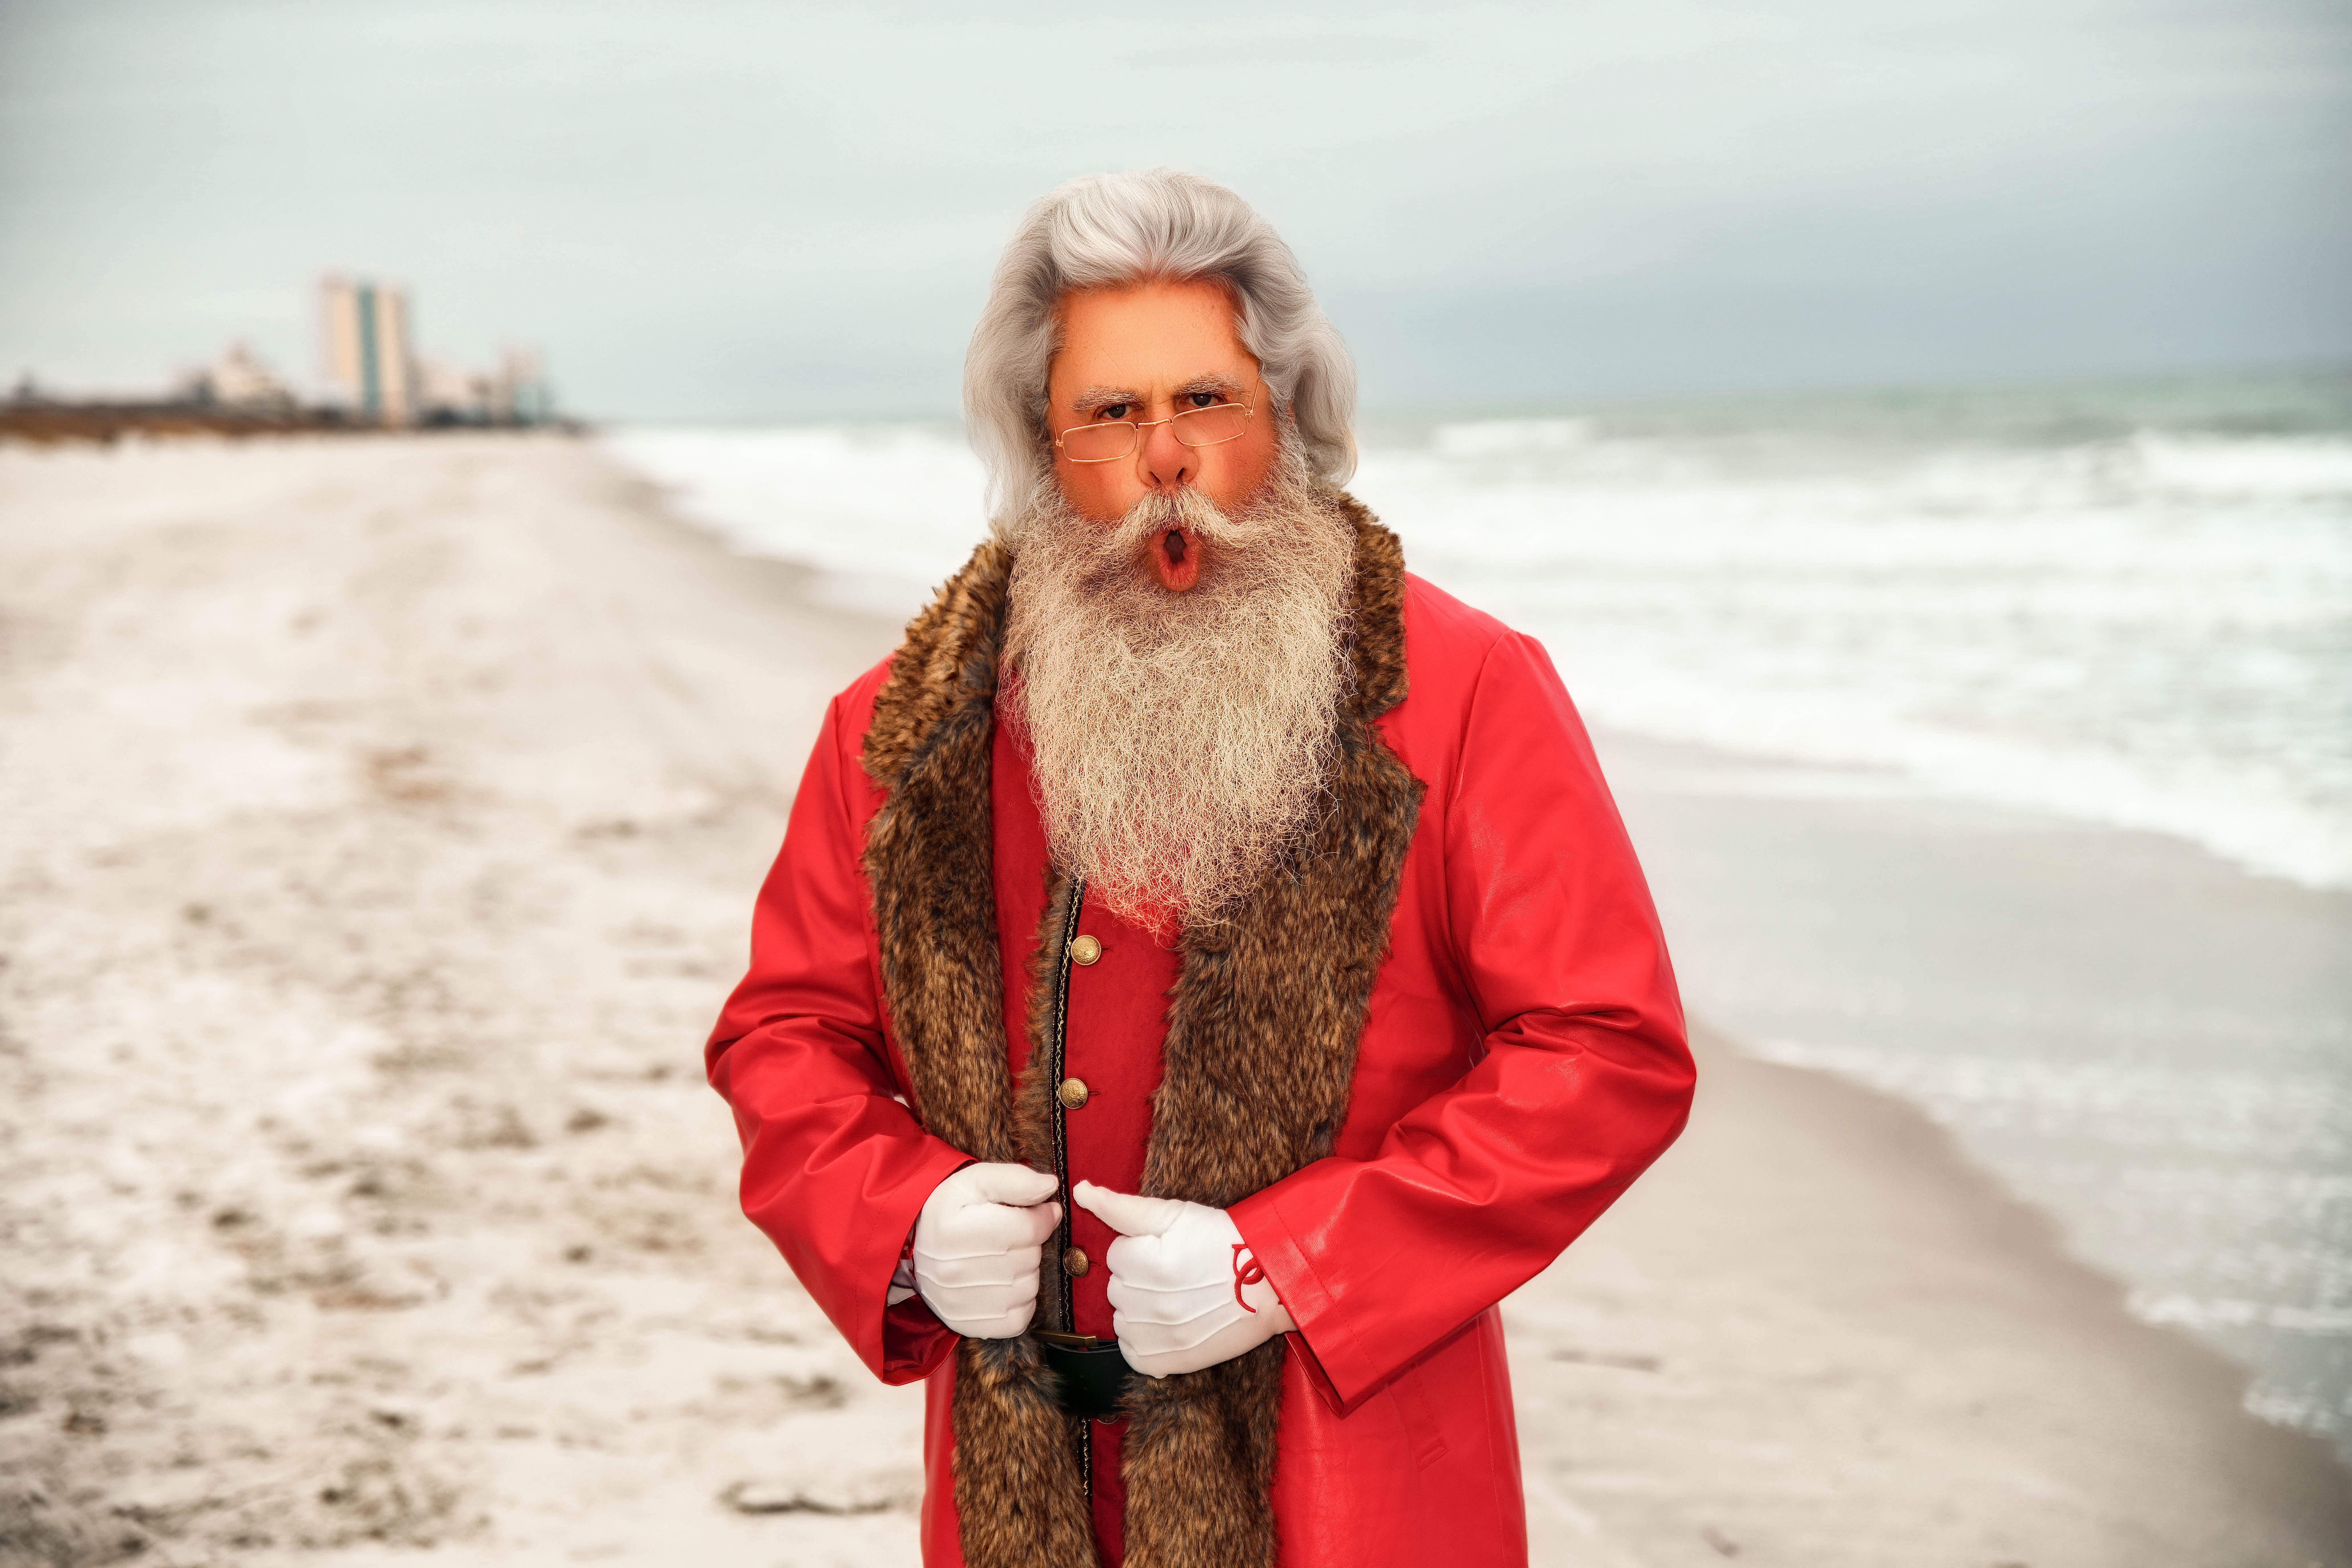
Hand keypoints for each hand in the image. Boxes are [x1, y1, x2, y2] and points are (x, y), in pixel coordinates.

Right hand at [911, 1162, 1061, 1338]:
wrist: (917, 1244)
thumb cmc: (951, 1209)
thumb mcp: (977, 1180)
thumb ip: (1015, 1180)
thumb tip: (1050, 1186)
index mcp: (953, 1231)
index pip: (1027, 1228)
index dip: (1043, 1216)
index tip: (1040, 1210)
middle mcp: (952, 1272)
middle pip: (1029, 1259)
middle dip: (1031, 1242)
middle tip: (1013, 1234)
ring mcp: (958, 1303)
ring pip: (1028, 1288)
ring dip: (1027, 1271)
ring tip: (1005, 1257)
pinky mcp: (966, 1325)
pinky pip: (1019, 1319)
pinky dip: (1022, 1302)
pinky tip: (1006, 1283)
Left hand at [1072, 1181, 1294, 1376]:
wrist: (1269, 1285)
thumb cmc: (1223, 1242)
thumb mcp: (1175, 1214)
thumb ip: (1121, 1206)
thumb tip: (1080, 1191)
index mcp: (1146, 1265)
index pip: (1116, 1255)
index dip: (1141, 1249)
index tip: (1169, 1249)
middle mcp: (1149, 1305)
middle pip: (1116, 1287)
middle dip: (1138, 1277)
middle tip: (1176, 1272)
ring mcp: (1158, 1337)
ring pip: (1121, 1319)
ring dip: (1138, 1309)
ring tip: (1175, 1297)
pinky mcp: (1168, 1362)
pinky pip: (1132, 1352)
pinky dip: (1143, 1339)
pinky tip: (1168, 1324)